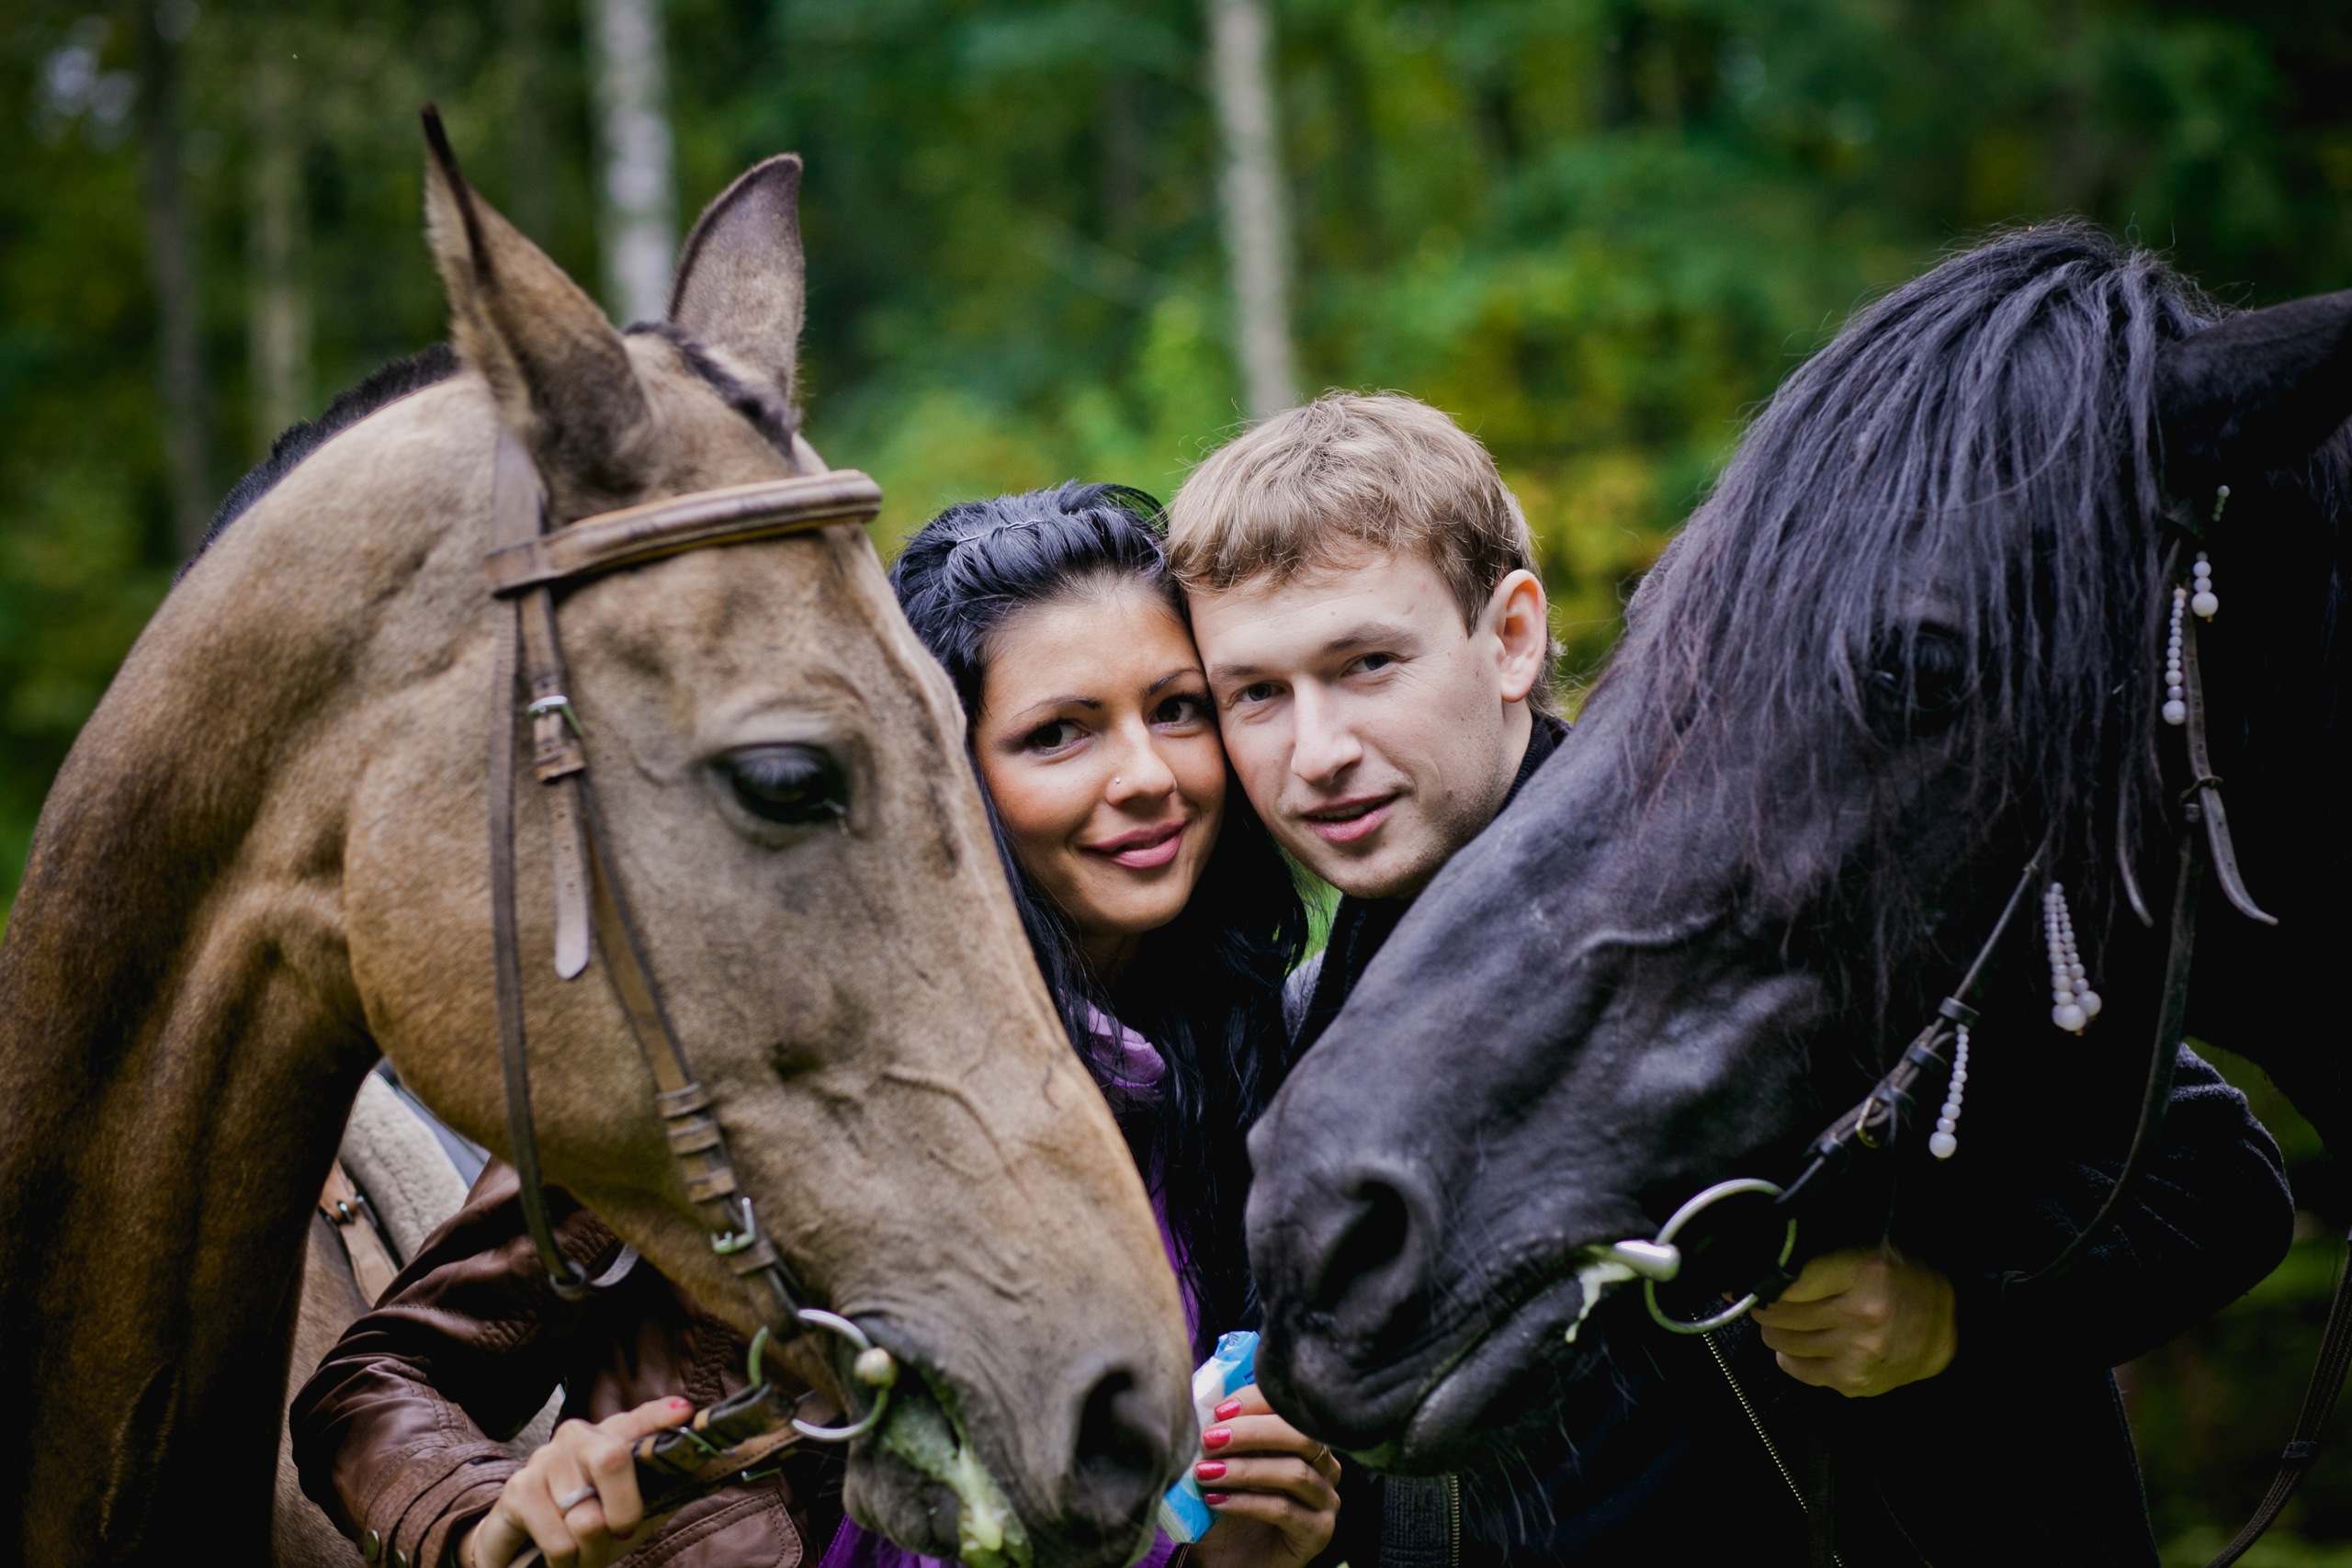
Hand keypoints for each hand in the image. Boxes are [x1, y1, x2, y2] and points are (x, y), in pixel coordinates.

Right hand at [461, 1396, 692, 1567]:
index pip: (640, 1420)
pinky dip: (566, 1563)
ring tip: (584, 1552)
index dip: (660, 1416)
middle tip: (622, 1531)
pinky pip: (560, 1540)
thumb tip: (704, 1477)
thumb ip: (662, 1493)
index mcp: (611, 1437)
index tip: (683, 1413)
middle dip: (625, 1508)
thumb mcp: (630, 1510)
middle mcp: (578, 1437)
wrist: (522, 1547)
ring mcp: (545, 1459)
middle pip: (613, 1459)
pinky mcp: (518, 1490)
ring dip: (591, 1551)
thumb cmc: (585, 1524)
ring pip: (587, 1516)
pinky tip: (559, 1557)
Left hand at [1186, 1384, 1341, 1567]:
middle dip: (1252, 1432)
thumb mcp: (1223, 1463)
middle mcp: (1324, 1466)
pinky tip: (1216, 1501)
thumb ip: (1222, 1435)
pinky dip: (1246, 1502)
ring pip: (1294, 1473)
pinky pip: (1284, 1509)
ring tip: (1205, 1473)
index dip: (1257, 1402)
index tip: (1220, 1410)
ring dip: (1244, 1469)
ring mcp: (1325, 1500)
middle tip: (1210, 1439)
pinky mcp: (1318, 1532)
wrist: (1227, 1560)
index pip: (1292, 1409)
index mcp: (1303, 1440)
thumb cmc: (1227, 1507)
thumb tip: (1202, 1406)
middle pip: (1301, 1436)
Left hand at [1751, 1245, 1956, 1397]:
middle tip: (1764, 1303)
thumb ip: (1823, 1260)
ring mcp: (1859, 1352)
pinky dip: (1791, 1360)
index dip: (1765, 1281)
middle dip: (1766, 1308)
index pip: (1789, 1280)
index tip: (1754, 1280)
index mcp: (1864, 1272)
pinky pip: (1804, 1372)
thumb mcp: (1867, 1252)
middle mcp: (1861, 1314)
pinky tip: (1793, 1350)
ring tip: (1778, 1324)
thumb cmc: (1903, 1282)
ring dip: (1775, 1333)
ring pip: (1787, 1342)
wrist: (1949, 1325)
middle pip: (1783, 1314)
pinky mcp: (1857, 1381)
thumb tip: (1770, 1265)